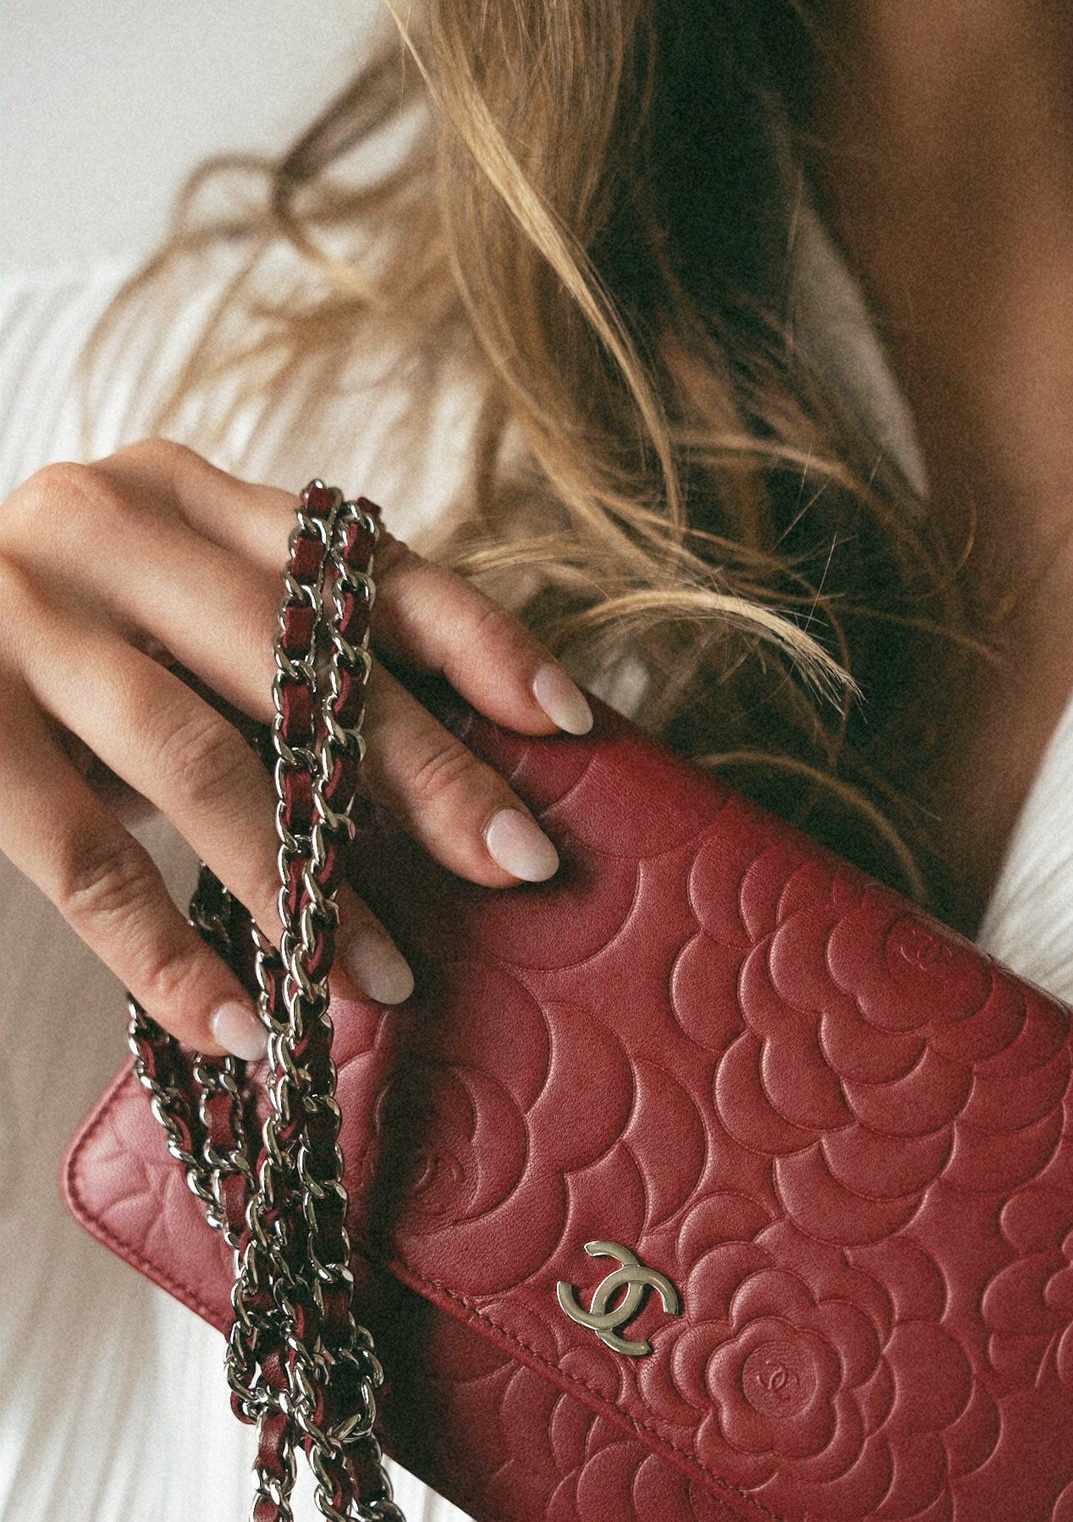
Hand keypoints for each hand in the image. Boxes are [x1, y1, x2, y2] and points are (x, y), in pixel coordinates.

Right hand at [0, 438, 591, 1058]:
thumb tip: (468, 784)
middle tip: (521, 865)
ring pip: (198, 762)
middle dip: (424, 773)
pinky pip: (86, 862)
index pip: (360, 565)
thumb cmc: (73, 648)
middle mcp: (106, 530)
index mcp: (187, 494)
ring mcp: (24, 623)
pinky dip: (169, 956)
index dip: (474, 638)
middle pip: (299, 662)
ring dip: (307, 886)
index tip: (569, 721)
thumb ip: (290, 654)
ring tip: (388, 979)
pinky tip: (243, 1026)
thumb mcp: (178, 615)